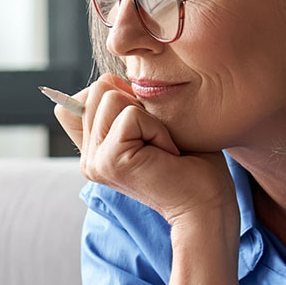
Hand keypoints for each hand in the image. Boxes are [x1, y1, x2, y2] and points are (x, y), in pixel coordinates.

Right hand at [51, 74, 234, 228]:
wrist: (207, 205)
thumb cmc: (191, 165)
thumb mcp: (152, 125)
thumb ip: (124, 106)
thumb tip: (110, 79)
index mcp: (94, 151)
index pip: (78, 100)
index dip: (115, 96)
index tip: (145, 130)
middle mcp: (88, 158)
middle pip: (98, 89)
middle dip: (137, 104)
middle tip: (158, 140)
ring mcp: (95, 161)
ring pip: (111, 96)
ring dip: (149, 117)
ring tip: (162, 147)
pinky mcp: (109, 160)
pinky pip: (130, 115)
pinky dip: (157, 128)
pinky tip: (166, 154)